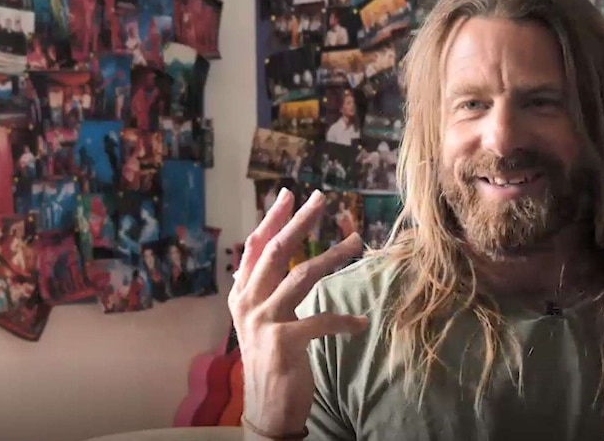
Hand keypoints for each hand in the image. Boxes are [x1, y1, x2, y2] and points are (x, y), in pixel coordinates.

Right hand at [227, 188, 368, 437]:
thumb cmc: (270, 360)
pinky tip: (361, 323)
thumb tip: (258, 260)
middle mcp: (248, 303)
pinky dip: (344, 321)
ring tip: (356, 241)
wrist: (266, 408)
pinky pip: (320, 322)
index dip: (272, 219)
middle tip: (321, 198)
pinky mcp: (282, 343)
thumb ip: (260, 290)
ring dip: (332, 255)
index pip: (255, 247)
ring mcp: (263, 322)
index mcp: (242, 295)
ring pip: (301, 276)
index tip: (289, 194)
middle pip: (276, 251)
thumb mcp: (259, 320)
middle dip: (300, 221)